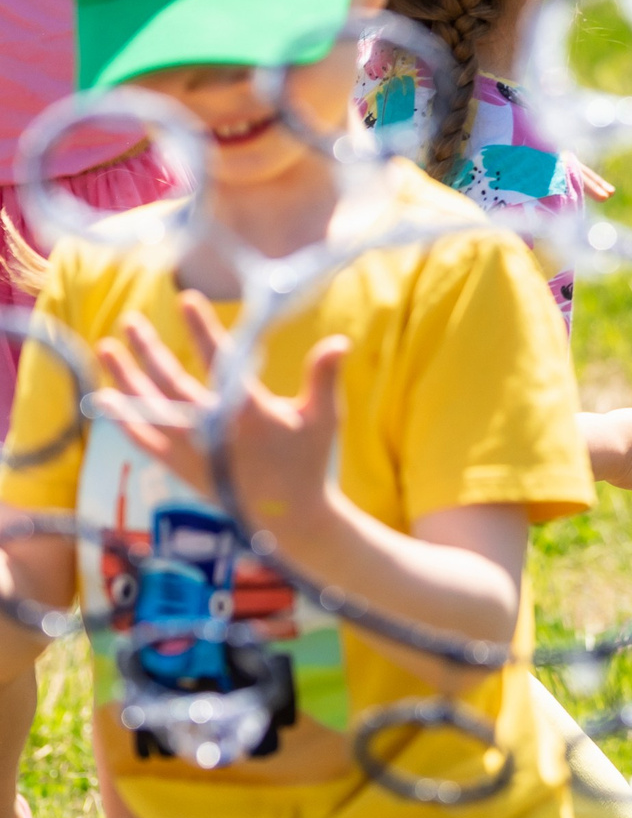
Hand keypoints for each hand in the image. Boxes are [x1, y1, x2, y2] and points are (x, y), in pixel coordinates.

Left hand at [94, 293, 345, 535]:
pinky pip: (143, 440)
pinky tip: (105, 398)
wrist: (286, 517)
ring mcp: (191, 449)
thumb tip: (340, 341)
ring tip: (107, 348)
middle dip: (148, 349)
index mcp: (248, 411)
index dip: (202, 328)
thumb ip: (324, 377)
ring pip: (149, 407)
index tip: (187, 299)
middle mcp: (213, 429)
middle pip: (171, 381)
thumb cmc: (309, 461)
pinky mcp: (180, 467)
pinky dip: (123, 418)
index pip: (221, 360)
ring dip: (125, 376)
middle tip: (130, 321)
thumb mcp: (325, 417)